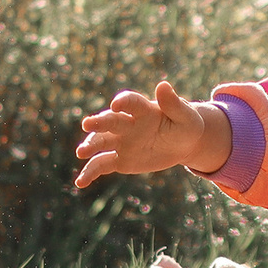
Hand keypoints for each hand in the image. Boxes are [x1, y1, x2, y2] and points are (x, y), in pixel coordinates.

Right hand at [73, 80, 227, 188]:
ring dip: (90, 145)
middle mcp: (127, 124)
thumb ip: (174, 104)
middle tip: (87, 124)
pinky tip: (81, 182)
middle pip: (110, 121)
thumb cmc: (186, 126)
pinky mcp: (119, 160)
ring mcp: (121, 142)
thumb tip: (163, 85)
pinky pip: (101, 165)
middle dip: (99, 122)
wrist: (183, 146)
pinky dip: (90, 173)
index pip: (131, 102)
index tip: (117, 104)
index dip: (124, 102)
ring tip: (81, 152)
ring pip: (101, 142)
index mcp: (143, 110)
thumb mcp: (186, 117)